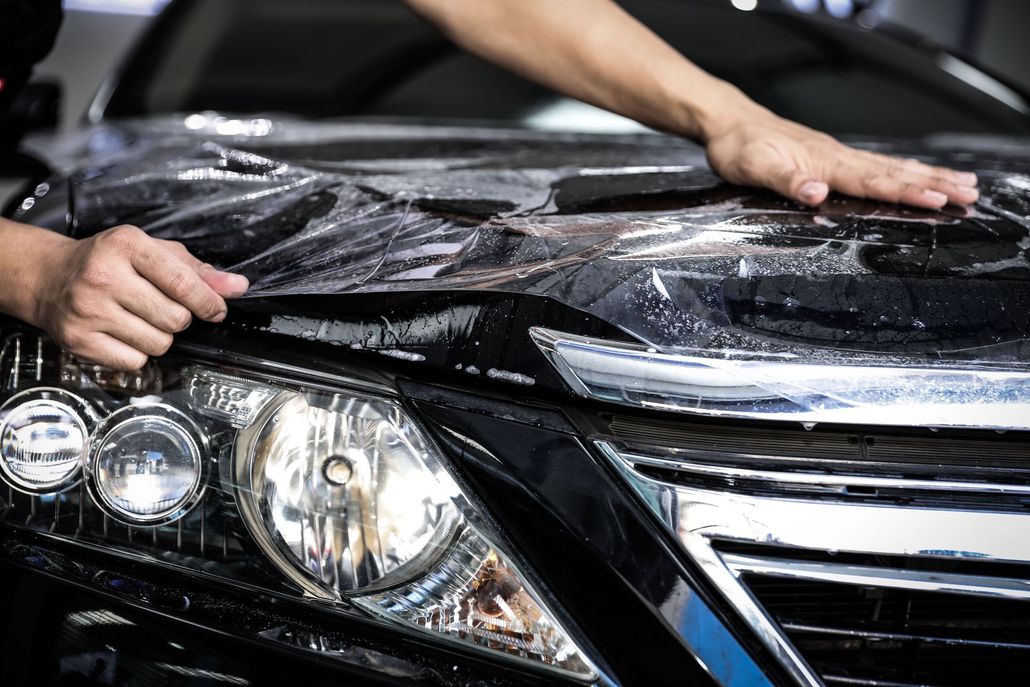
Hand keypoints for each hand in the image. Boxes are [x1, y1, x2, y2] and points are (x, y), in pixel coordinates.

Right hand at [29, 225, 247, 369]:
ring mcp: (88, 310)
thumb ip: (198, 271)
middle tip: (164, 308)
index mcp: (126, 246)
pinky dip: (138, 353)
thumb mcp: (152, 252)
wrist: (49, 277)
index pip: (181, 282)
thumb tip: (238, 287)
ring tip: (141, 319)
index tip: (216, 310)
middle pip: (175, 318)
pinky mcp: (79, 340)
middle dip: (181, 319)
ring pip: (158, 344)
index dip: (208, 302)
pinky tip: (124, 334)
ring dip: (161, 337)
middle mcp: (103, 277)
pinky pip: (135, 362)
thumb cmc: (108, 262)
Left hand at [704, 101, 978, 208]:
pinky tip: (917, 175)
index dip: (906, 192)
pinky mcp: (831, 157)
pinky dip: (903, 171)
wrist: (730, 122)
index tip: (938, 201)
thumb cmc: (739, 147)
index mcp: (825, 163)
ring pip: (891, 167)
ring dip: (927, 176)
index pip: (873, 181)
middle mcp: (838, 157)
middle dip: (933, 184)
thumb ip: (787, 181)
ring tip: (963, 184)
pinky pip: (876, 165)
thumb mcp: (754, 168)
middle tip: (970, 195)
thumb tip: (816, 193)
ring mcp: (837, 155)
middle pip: (894, 173)